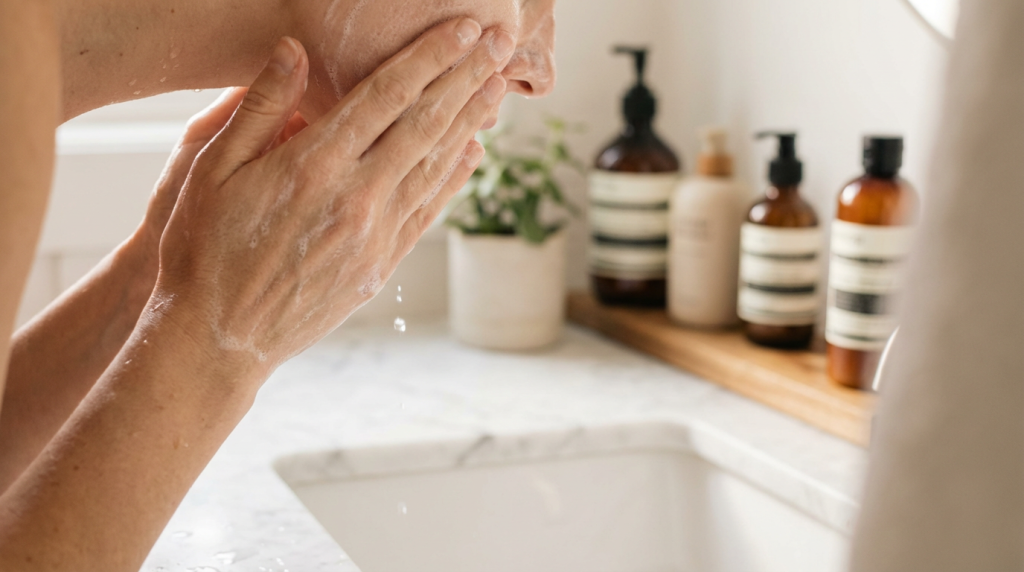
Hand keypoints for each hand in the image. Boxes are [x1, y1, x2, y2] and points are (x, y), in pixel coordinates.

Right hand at [152, 20, 508, 377]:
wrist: (217, 338)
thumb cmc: (201, 249)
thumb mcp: (209, 169)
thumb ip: (259, 107)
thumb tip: (294, 49)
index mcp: (312, 164)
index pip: (385, 95)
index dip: (428, 57)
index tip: (461, 29)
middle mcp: (354, 198)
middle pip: (424, 125)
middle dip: (464, 78)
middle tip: (497, 43)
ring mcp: (373, 236)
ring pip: (433, 166)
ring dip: (468, 121)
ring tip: (494, 87)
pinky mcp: (379, 266)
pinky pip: (426, 211)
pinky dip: (452, 178)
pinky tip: (469, 152)